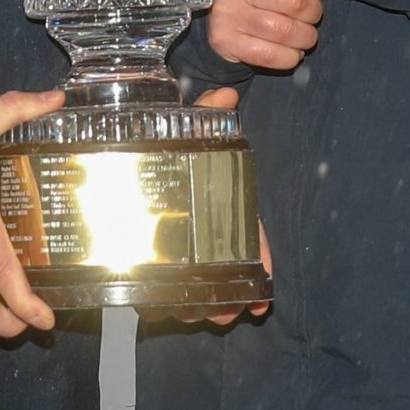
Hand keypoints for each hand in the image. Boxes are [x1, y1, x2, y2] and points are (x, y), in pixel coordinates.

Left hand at [159, 87, 270, 324]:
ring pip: (198, 279)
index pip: (251, 235)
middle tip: (224, 313)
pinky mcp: (152, 252)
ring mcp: (180, 242)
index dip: (261, 263)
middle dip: (229, 294)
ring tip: (194, 316)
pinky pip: (165, 281)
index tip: (263, 294)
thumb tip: (226, 93)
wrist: (146, 138)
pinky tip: (163, 310)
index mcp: (223, 200)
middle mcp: (207, 225)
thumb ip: (207, 112)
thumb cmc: (177, 138)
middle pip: (226, 267)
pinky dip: (168, 300)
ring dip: (199, 303)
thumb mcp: (193, 126)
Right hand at [203, 0, 324, 72]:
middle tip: (311, 15)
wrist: (220, 13)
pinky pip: (270, 55)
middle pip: (295, 1)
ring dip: (305, 37)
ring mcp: (225, 11)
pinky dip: (289, 57)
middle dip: (313, 12)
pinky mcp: (224, 40)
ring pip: (285, 31)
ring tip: (305, 35)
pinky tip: (291, 51)